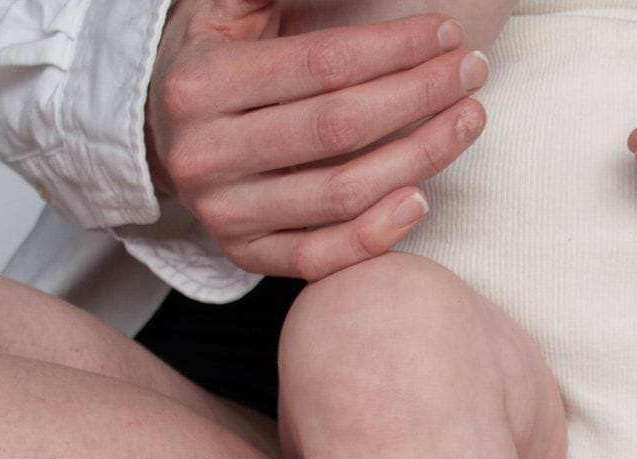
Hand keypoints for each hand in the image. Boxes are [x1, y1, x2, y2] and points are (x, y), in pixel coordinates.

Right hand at [147, 0, 490, 278]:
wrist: (165, 133)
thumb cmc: (217, 60)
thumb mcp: (231, 9)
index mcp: (201, 82)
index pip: (323, 64)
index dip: (394, 46)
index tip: (444, 31)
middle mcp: (205, 154)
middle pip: (339, 128)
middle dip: (420, 94)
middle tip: (471, 70)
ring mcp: (224, 213)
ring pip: (342, 194)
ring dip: (420, 157)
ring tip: (467, 120)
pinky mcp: (246, 255)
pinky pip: (322, 256)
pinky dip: (377, 234)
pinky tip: (421, 198)